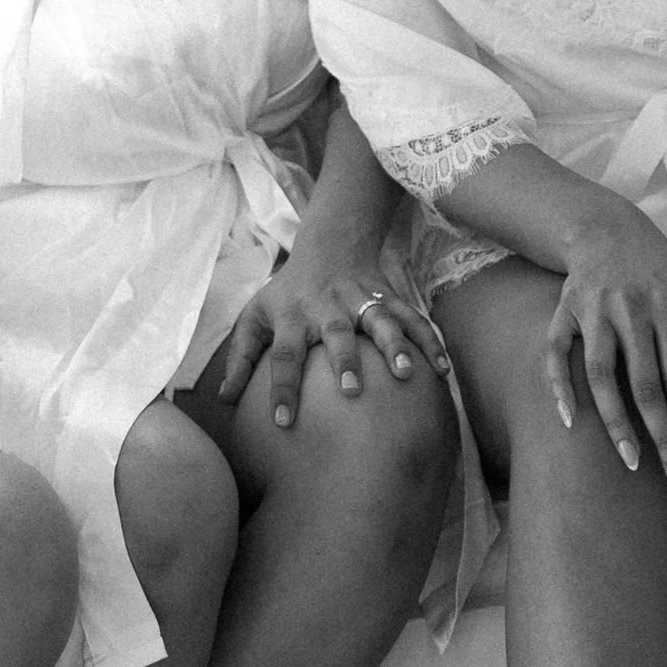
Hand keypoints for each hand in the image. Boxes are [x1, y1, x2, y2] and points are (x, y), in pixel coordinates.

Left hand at [210, 251, 450, 431]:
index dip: (281, 387)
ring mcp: (362, 300)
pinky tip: (442, 369)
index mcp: (292, 317)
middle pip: (336, 333)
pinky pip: (412, 318)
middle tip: (350, 391)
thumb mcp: (255, 315)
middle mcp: (327, 308)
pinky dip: (429, 341)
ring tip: (404, 373)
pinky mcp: (389, 297)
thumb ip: (240, 357)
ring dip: (393, 345)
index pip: (283, 354)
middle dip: (345, 360)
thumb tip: (223, 400)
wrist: (330, 244)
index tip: (281, 421)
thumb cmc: (287, 292)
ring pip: (380, 321)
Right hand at [549, 203, 666, 489]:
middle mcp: (632, 308)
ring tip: (631, 463)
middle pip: (647, 385)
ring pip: (602, 376)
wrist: (608, 228)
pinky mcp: (563, 311)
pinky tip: (570, 422)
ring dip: (616, 424)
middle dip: (663, 437)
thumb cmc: (661, 273)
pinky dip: (560, 387)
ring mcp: (594, 310)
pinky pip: (556, 354)